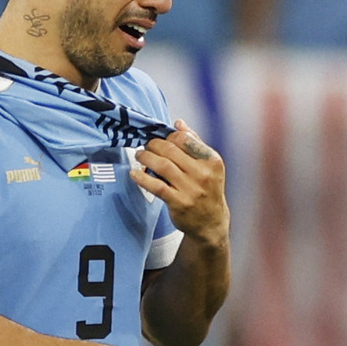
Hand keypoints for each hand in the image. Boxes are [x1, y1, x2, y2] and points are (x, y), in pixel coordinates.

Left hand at [129, 119, 228, 244]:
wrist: (211, 222)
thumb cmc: (208, 191)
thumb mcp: (208, 166)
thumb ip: (195, 143)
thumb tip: (179, 123)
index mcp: (212, 160)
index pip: (185, 139)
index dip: (168, 136)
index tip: (159, 139)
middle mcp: (203, 173)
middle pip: (171, 150)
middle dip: (153, 145)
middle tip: (146, 146)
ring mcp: (191, 189)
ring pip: (162, 165)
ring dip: (146, 157)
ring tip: (139, 155)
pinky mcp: (179, 202)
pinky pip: (156, 186)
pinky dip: (142, 177)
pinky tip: (134, 173)